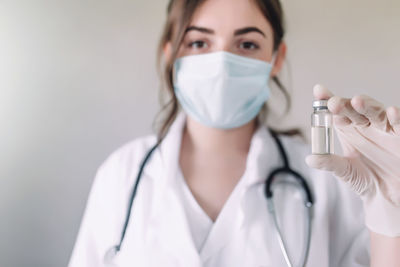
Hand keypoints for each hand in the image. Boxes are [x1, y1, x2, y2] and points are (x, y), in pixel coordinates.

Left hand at [305, 84, 399, 236]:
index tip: (318, 91)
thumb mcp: (344, 172)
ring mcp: (384, 129)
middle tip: (333, 103)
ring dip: (367, 105)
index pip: (337, 111)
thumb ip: (329, 163)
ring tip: (356, 102)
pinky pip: (399, 125)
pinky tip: (391, 112)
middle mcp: (365, 125)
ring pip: (376, 111)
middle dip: (344, 104)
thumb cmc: (364, 180)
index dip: (328, 99)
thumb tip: (310, 158)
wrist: (387, 196)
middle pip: (354, 108)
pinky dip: (397, 117)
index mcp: (348, 128)